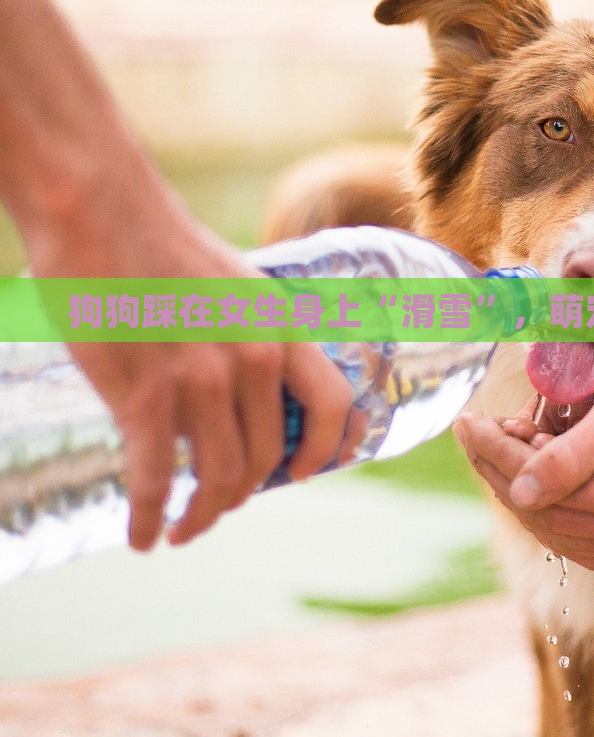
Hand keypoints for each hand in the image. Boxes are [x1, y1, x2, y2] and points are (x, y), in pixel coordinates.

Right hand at [25, 184, 357, 550]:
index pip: (334, 405)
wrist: (102, 213)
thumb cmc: (163, 248)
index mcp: (283, 329)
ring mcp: (203, 381)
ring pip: (219, 478)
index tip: (304, 474)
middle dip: (243, 493)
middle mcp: (255, 359)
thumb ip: (254, 337)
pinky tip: (142, 537)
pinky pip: (157, 481)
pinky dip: (150, 519)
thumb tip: (254, 389)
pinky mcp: (146, 396)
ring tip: (182, 528)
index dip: (327, 450)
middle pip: (267, 457)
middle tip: (218, 506)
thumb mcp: (239, 287)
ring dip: (202, 516)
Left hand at [457, 345, 593, 569]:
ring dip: (528, 497)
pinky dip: (562, 514)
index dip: (493, 453)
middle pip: (545, 518)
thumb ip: (572, 454)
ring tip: (508, 450)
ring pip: (565, 537)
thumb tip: (519, 490)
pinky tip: (546, 483)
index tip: (466, 421)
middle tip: (479, 431)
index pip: (536, 488)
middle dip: (502, 473)